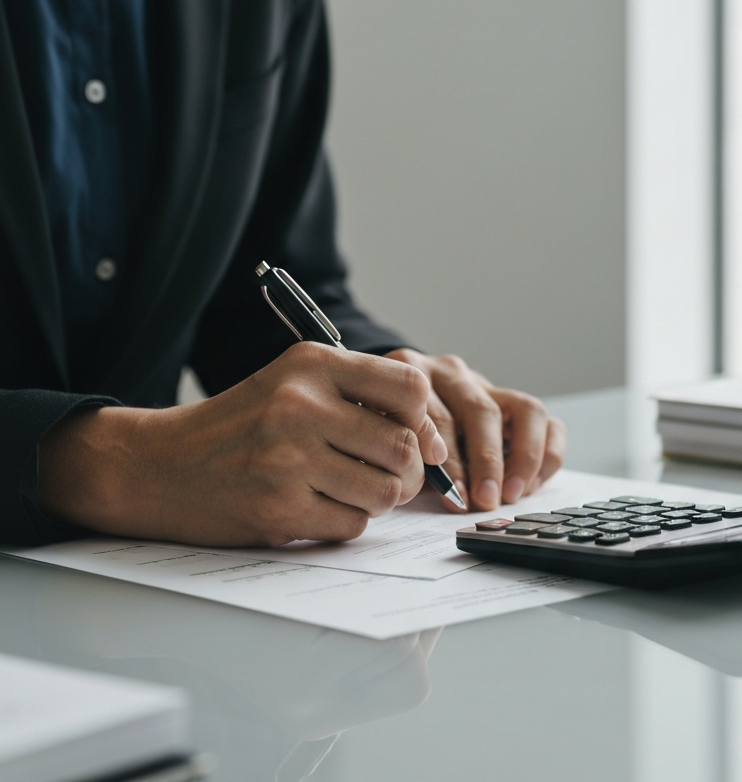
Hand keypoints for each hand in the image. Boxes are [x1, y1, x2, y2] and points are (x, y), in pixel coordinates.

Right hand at [36, 343, 446, 546]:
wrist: (160, 464)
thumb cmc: (240, 424)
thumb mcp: (293, 382)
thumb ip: (359, 395)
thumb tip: (434, 439)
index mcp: (312, 364)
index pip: (408, 387)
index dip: (423, 419)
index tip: (417, 436)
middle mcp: (302, 405)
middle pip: (404, 447)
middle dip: (408, 470)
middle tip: (391, 475)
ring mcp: (290, 459)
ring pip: (385, 491)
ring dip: (380, 499)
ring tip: (353, 489)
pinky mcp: (279, 508)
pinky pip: (353, 524)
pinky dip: (347, 521)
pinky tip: (321, 506)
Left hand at [384, 349, 565, 511]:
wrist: (393, 404)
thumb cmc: (387, 429)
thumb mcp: (381, 437)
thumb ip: (398, 455)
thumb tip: (423, 490)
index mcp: (413, 373)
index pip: (437, 411)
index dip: (447, 457)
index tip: (453, 494)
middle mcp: (453, 373)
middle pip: (481, 410)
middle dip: (486, 461)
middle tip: (485, 500)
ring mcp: (487, 385)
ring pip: (525, 409)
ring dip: (523, 457)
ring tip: (512, 494)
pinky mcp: (515, 404)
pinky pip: (547, 422)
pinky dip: (546, 455)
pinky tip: (530, 486)